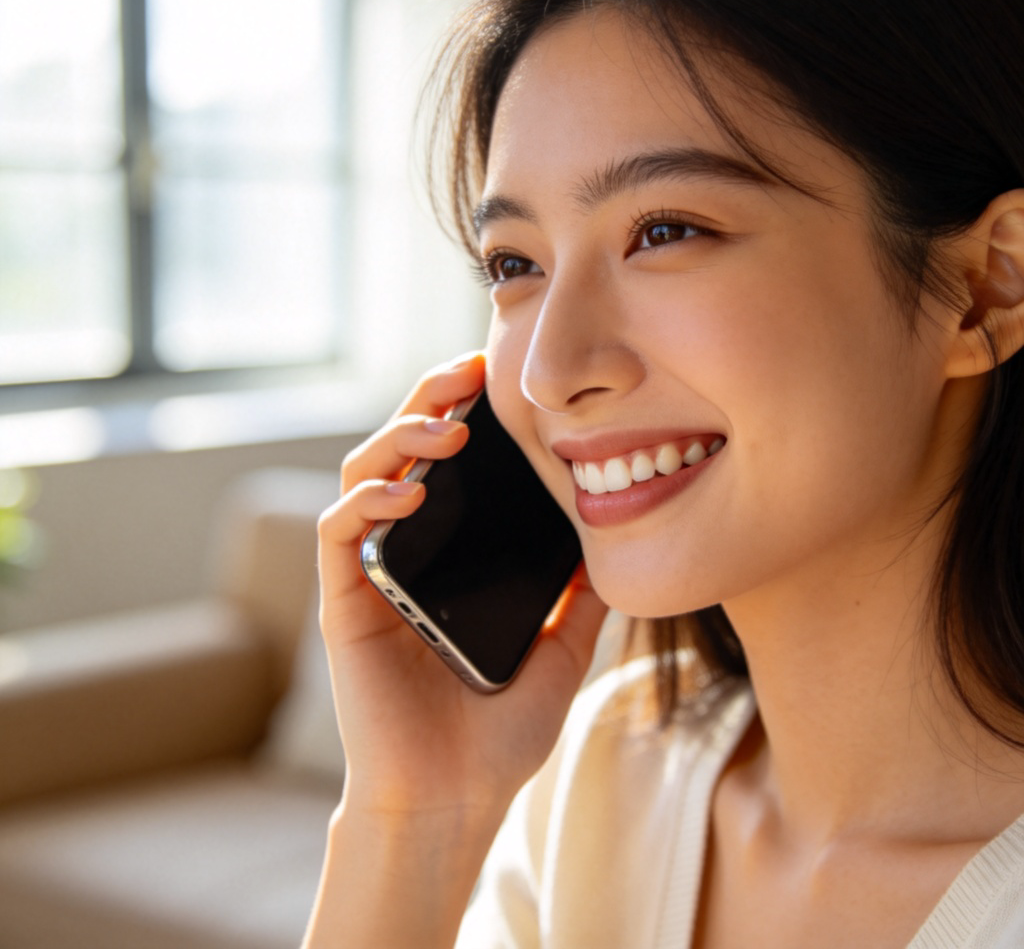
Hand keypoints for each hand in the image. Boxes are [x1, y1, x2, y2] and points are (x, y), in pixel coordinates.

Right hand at [317, 352, 607, 819]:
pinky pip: (338, 533)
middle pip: (401, 452)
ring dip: (398, 439)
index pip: (447, 465)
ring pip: (361, 476)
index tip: (498, 381)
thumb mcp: (561, 648)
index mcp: (447, 556)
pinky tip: (407, 493)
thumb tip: (616, 542)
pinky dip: (367, 501)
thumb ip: (582, 597)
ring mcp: (371, 576)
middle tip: (466, 372)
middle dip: (428, 400)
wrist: (454, 799)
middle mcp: (404, 554)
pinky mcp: (344, 605)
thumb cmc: (498, 731)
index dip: (463, 413)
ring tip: (447, 428)